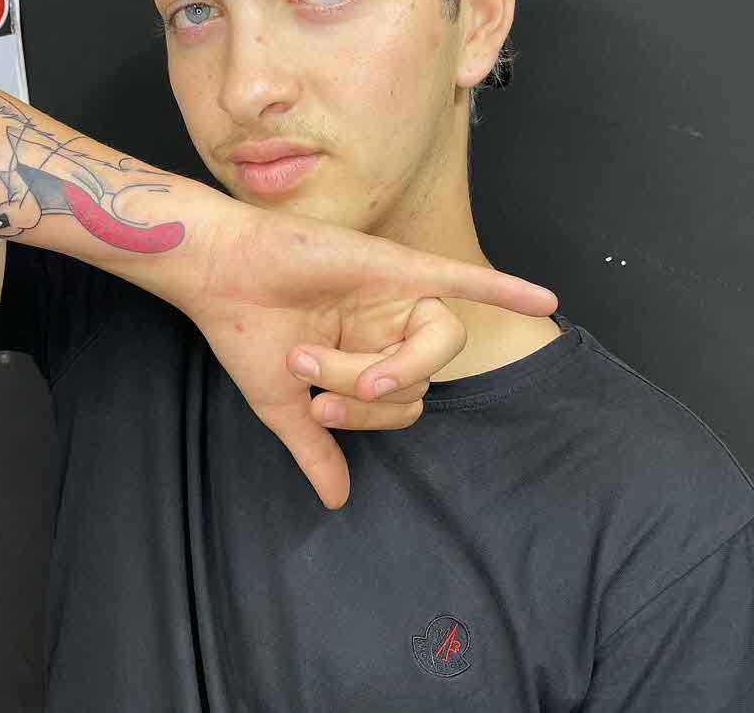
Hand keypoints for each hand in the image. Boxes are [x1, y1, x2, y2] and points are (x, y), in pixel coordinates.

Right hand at [178, 205, 557, 510]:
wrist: (219, 277)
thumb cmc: (244, 333)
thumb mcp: (283, 404)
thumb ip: (318, 449)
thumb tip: (336, 501)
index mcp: (365, 356)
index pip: (403, 404)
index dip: (369, 418)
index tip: (317, 410)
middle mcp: (387, 325)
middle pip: (423, 378)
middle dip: (369, 392)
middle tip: (316, 380)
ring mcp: (394, 294)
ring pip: (439, 342)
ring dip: (397, 366)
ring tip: (347, 369)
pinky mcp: (393, 265)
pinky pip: (462, 279)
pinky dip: (505, 289)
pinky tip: (545, 301)